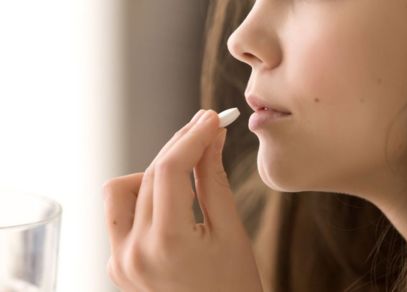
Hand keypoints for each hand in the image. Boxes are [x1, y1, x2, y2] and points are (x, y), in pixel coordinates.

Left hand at [102, 110, 262, 291]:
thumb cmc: (234, 287)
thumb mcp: (231, 232)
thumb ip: (214, 179)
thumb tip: (211, 137)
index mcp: (167, 244)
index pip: (169, 170)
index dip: (191, 137)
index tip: (210, 118)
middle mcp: (132, 252)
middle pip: (149, 175)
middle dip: (179, 147)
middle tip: (206, 130)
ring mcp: (120, 261)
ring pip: (123, 190)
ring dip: (152, 173)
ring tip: (185, 175)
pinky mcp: (118, 265)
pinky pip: (121, 216)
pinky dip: (143, 200)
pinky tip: (170, 203)